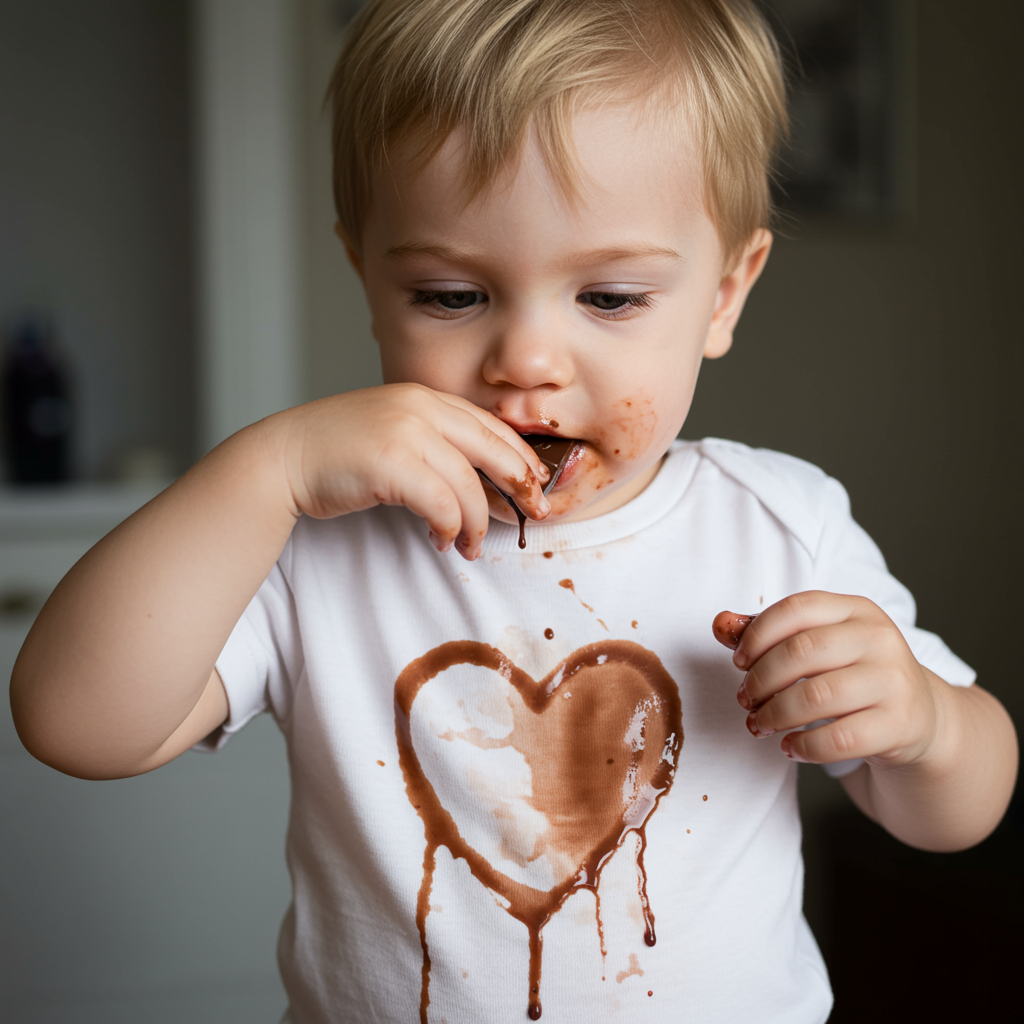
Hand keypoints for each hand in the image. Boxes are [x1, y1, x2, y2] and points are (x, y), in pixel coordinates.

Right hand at [278, 384, 550, 559]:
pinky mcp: (391, 463)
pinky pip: (442, 504)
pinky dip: (449, 528)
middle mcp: (419, 407)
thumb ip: (432, 441)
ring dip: (476, 523)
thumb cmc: (336, 451)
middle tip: (532, 513)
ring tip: (469, 545)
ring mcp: (405, 432)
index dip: (519, 456)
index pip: (489, 425)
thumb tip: (479, 480)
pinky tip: (441, 540)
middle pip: (492, 448)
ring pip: (468, 485)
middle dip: (519, 485)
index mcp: (424, 396)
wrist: (282, 456)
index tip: (535, 482)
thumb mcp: (392, 430)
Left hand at [712, 592, 943, 768]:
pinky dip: (803, 746)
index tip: (738, 661)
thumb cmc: (852, 673)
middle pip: (801, 652)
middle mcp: (880, 639)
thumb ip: (767, 633)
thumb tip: (720, 624)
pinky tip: (790, 746)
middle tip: (744, 699)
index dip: (757, 634)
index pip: (797, 608)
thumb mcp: (818, 644)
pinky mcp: (900, 724)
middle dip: (760, 679)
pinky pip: (839, 739)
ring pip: (816, 697)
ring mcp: (894, 681)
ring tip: (759, 724)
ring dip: (774, 715)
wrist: (919, 716)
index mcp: (856, 609)